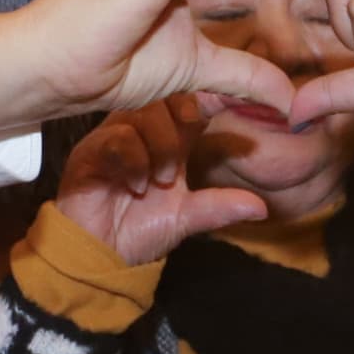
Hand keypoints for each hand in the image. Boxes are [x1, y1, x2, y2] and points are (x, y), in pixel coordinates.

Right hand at [53, 98, 267, 264]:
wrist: (99, 254)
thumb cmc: (139, 231)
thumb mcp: (187, 219)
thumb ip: (219, 208)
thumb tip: (262, 208)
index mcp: (167, 141)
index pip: (192, 106)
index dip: (211, 101)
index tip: (230, 104)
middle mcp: (142, 133)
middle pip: (165, 99)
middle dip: (180, 123)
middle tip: (183, 157)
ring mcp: (115, 139)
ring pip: (142, 114)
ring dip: (159, 146)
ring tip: (160, 181)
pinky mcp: (91, 152)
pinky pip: (116, 138)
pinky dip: (133, 160)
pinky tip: (137, 185)